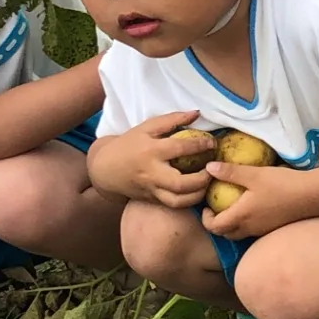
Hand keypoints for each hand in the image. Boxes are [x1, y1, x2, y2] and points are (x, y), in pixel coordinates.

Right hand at [87, 110, 209, 206]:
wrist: (106, 169)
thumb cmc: (129, 145)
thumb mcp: (146, 128)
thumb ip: (172, 120)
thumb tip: (196, 113)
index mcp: (150, 151)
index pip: (179, 148)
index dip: (199, 145)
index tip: (212, 143)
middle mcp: (152, 173)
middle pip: (180, 183)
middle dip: (202, 178)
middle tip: (213, 169)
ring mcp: (152, 190)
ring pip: (178, 201)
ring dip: (199, 194)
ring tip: (208, 182)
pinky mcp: (153, 200)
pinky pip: (174, 205)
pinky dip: (190, 201)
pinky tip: (199, 191)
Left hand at [198, 161, 306, 240]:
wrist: (313, 195)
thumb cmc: (282, 184)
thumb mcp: (254, 174)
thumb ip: (230, 172)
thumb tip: (208, 167)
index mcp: (241, 216)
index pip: (215, 227)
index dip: (206, 219)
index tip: (206, 206)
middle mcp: (250, 228)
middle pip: (226, 234)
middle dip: (217, 224)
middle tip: (217, 208)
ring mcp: (263, 230)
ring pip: (240, 233)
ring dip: (232, 224)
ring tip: (233, 207)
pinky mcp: (273, 228)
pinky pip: (253, 230)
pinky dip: (246, 223)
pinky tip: (254, 207)